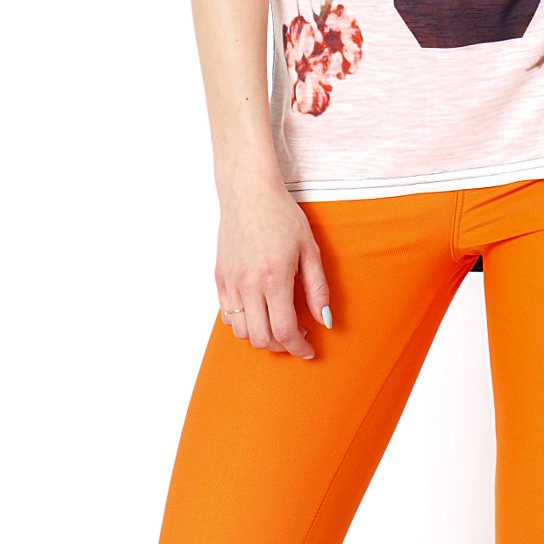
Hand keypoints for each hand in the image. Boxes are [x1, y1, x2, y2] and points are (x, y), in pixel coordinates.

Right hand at [215, 165, 331, 356]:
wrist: (249, 192)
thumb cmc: (283, 216)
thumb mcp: (309, 249)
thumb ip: (317, 288)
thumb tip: (324, 321)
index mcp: (274, 278)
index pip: (284, 331)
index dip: (298, 348)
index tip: (309, 350)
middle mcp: (248, 285)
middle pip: (262, 338)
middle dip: (282, 346)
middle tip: (297, 336)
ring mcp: (230, 283)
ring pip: (242, 332)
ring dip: (262, 337)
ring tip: (279, 323)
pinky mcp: (219, 278)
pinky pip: (228, 316)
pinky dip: (244, 323)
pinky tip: (261, 310)